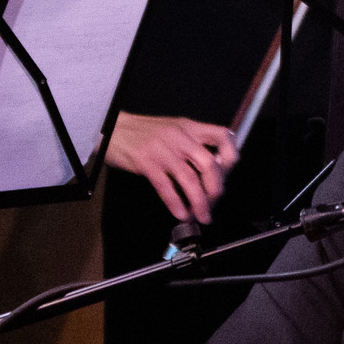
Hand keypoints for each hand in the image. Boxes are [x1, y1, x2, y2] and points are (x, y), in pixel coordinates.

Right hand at [105, 113, 239, 225]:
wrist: (112, 128)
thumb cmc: (143, 132)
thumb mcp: (173, 131)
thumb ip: (192, 145)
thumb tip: (212, 170)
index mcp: (189, 127)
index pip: (222, 136)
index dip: (230, 156)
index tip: (227, 173)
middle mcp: (179, 137)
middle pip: (209, 163)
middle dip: (215, 188)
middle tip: (214, 202)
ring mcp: (162, 149)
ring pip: (189, 178)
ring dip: (199, 202)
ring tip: (201, 215)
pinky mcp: (146, 162)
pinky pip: (165, 186)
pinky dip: (175, 203)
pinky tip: (181, 213)